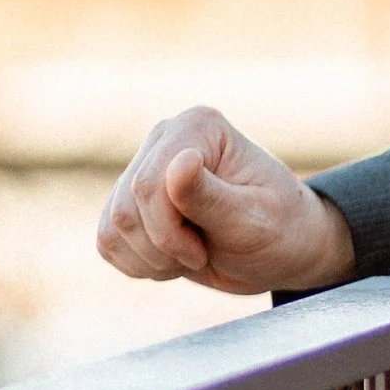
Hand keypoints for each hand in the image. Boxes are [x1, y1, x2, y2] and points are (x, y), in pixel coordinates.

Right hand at [97, 108, 355, 296]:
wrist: (281, 251)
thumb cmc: (280, 230)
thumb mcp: (252, 220)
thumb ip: (210, 196)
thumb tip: (180, 160)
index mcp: (198, 127)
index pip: (149, 186)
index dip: (169, 232)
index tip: (206, 248)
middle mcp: (166, 137)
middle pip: (126, 208)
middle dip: (163, 248)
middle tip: (202, 253)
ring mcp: (144, 167)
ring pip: (113, 227)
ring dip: (151, 259)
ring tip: (192, 254)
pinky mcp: (131, 201)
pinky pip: (108, 240)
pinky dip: (138, 263)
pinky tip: (174, 258)